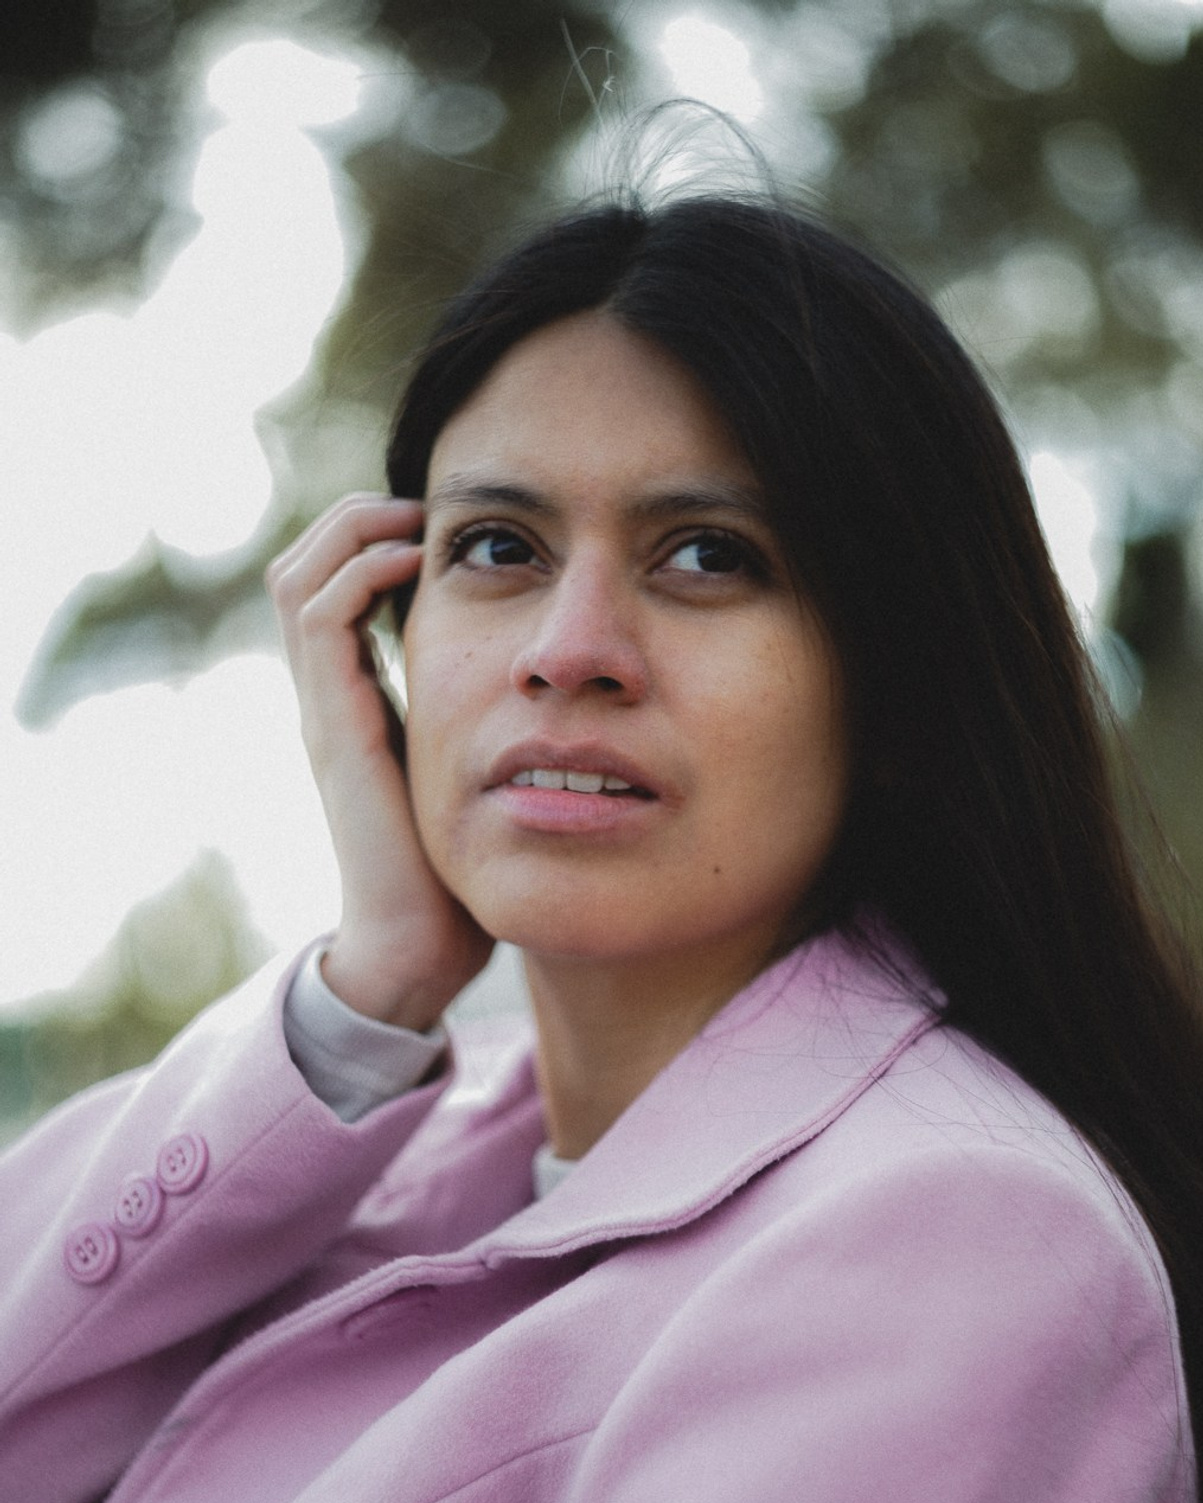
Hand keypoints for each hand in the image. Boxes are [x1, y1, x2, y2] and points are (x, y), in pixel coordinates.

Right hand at [267, 494, 493, 1029]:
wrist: (421, 947)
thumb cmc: (462, 874)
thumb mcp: (479, 777)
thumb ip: (490, 729)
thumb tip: (555, 688)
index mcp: (356, 705)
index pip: (334, 589)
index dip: (377, 541)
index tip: (447, 531)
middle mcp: (328, 700)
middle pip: (303, 568)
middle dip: (359, 520)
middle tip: (427, 508)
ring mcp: (323, 712)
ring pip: (299, 578)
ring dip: (354, 531)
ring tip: (418, 520)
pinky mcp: (334, 728)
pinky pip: (323, 619)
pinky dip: (363, 573)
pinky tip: (420, 567)